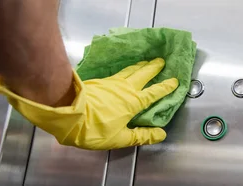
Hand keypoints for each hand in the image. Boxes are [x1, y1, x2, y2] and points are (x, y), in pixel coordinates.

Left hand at [0, 58, 177, 149]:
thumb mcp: (120, 138)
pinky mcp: (100, 82)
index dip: (165, 87)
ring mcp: (112, 83)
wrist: (67, 114)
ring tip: (146, 61)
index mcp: (134, 102)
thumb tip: (161, 134)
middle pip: (143, 74)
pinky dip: (126, 70)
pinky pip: (118, 73)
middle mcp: (125, 89)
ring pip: (130, 71)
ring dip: (140, 66)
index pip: (154, 93)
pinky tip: (125, 71)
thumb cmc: (94, 129)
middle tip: (162, 60)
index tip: (174, 81)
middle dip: (153, 68)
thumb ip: (142, 136)